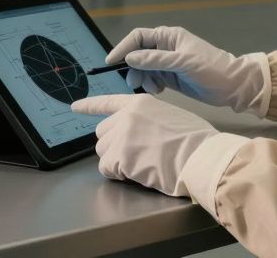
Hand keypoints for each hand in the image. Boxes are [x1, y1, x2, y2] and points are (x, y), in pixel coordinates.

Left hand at [71, 94, 216, 196]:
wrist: (201, 156)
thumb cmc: (195, 141)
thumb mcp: (170, 116)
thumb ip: (148, 119)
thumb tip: (140, 131)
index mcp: (140, 103)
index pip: (108, 102)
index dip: (89, 106)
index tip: (74, 107)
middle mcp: (126, 116)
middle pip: (102, 132)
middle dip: (113, 146)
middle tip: (135, 155)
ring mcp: (122, 135)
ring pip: (102, 152)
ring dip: (116, 162)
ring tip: (141, 164)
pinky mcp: (121, 156)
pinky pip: (107, 169)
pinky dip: (118, 175)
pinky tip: (138, 173)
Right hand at [108, 27, 268, 115]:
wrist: (233, 86)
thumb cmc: (212, 69)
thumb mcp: (184, 62)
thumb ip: (156, 60)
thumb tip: (130, 57)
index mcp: (169, 36)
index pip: (138, 37)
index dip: (123, 47)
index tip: (111, 62)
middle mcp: (165, 48)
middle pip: (138, 54)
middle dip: (133, 68)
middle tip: (135, 83)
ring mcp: (167, 63)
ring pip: (143, 69)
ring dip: (142, 78)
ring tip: (151, 89)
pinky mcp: (170, 77)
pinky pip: (151, 79)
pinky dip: (150, 85)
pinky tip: (158, 91)